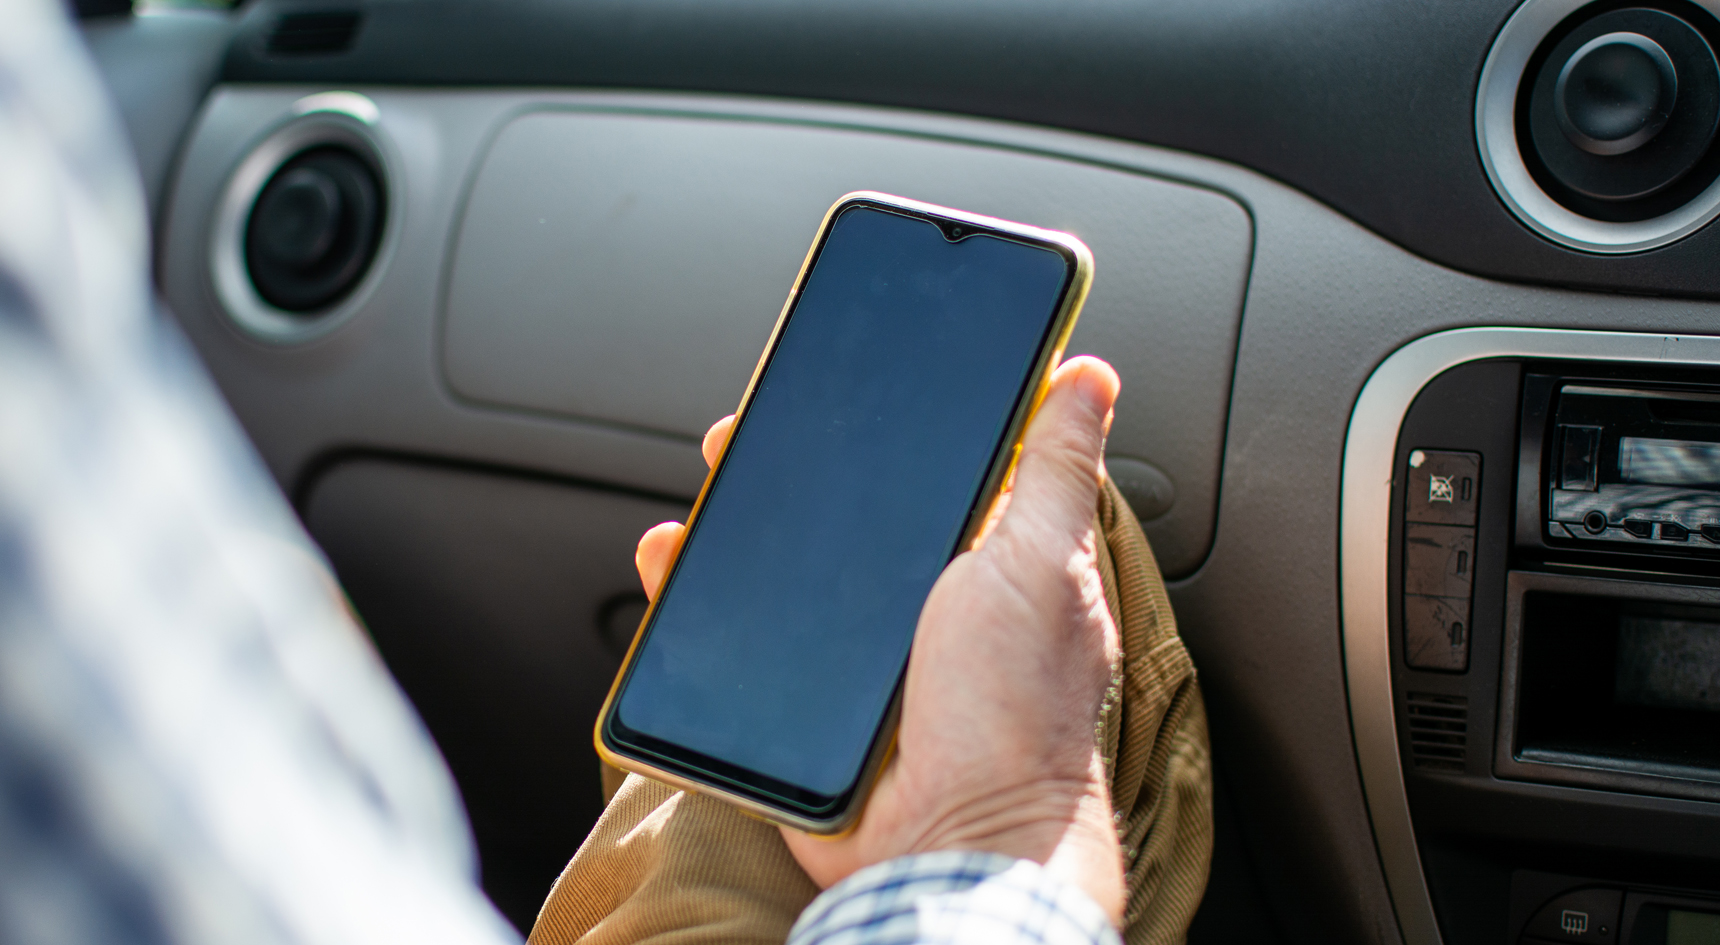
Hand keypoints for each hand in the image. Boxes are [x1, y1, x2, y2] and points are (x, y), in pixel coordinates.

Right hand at [634, 356, 1124, 924]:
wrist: (953, 839)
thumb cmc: (1017, 711)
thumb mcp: (1045, 564)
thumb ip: (1058, 469)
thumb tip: (1088, 375)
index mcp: (979, 559)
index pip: (922, 473)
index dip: (878, 428)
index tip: (835, 384)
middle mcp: (917, 602)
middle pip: (838, 516)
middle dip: (788, 471)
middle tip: (746, 439)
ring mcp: (856, 653)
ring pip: (781, 570)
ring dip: (737, 527)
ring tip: (709, 493)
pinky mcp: (803, 697)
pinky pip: (739, 639)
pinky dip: (698, 603)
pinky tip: (675, 565)